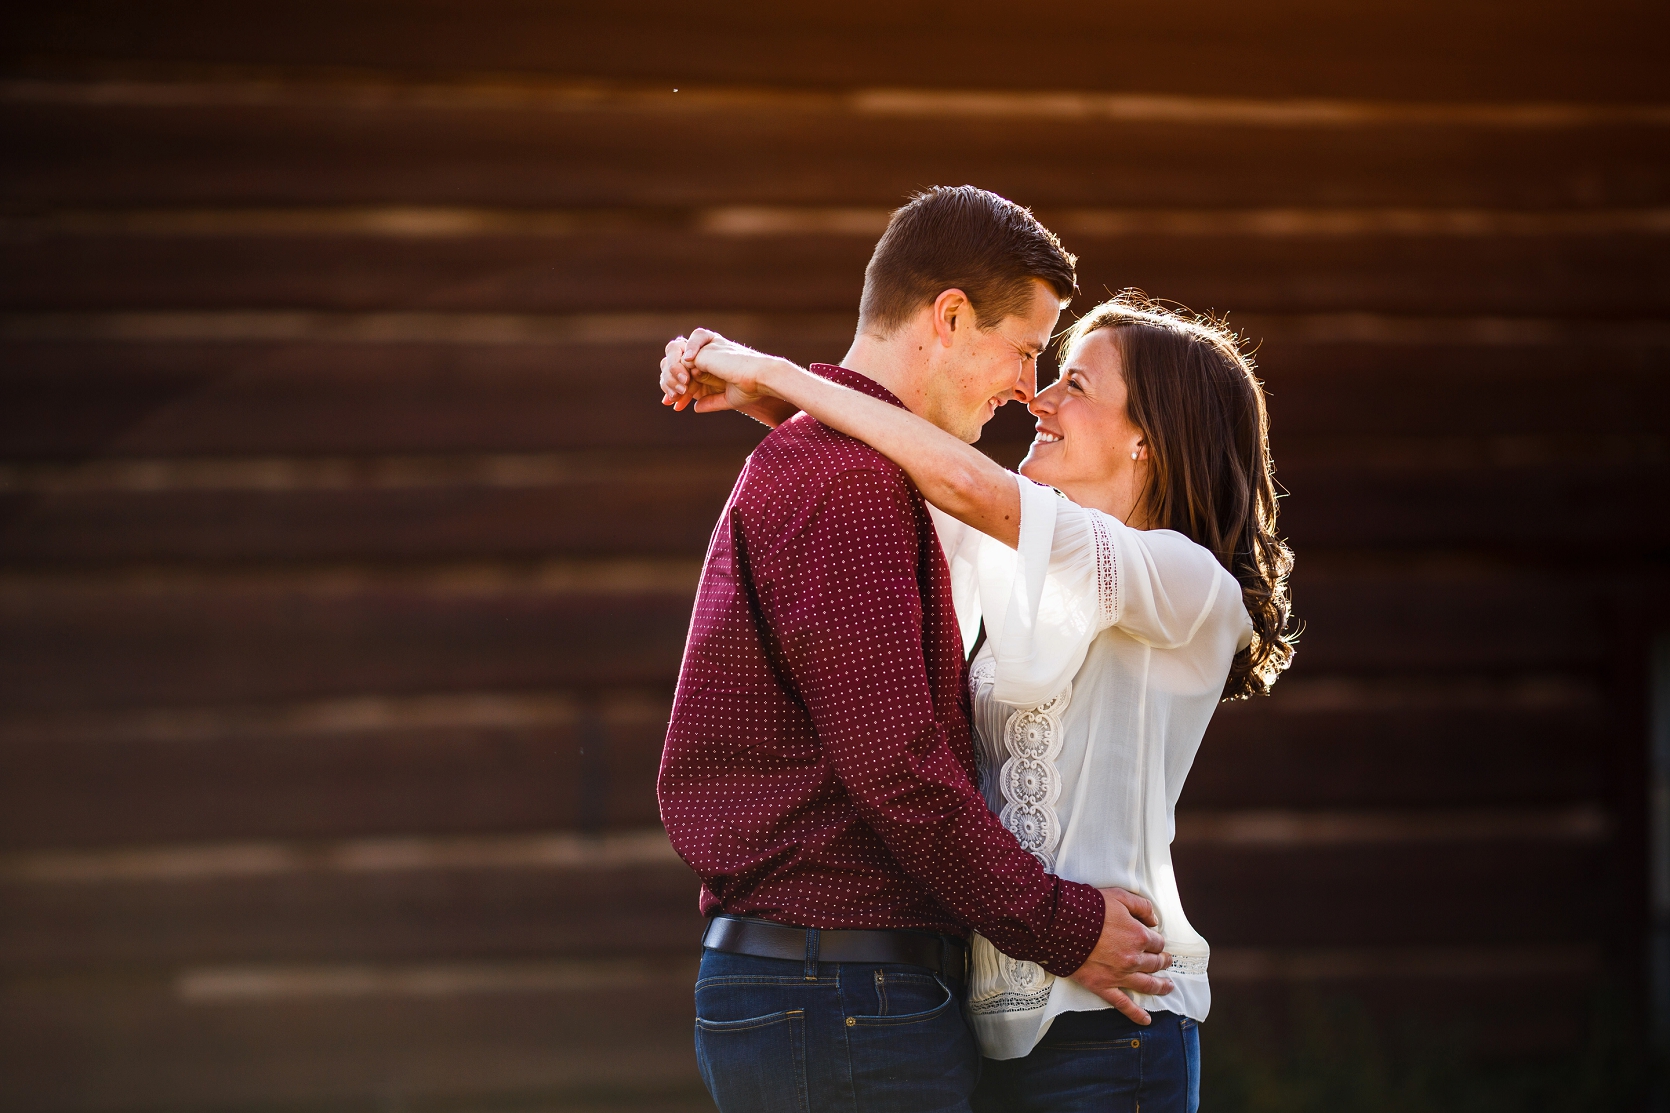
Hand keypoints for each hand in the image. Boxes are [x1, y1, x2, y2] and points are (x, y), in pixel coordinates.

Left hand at [658, 329, 783, 413]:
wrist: (760, 379)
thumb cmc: (751, 387)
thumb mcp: (728, 398)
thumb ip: (711, 402)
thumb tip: (696, 408)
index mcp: (713, 362)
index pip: (687, 374)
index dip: (679, 391)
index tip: (677, 407)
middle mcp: (707, 352)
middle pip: (676, 364)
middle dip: (669, 383)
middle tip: (672, 401)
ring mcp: (704, 350)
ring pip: (674, 360)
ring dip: (670, 378)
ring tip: (678, 393)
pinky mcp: (703, 351)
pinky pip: (680, 362)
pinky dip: (677, 374)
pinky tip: (684, 385)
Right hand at [1065, 888, 1172, 1024]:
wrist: (1060, 925)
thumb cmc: (1087, 908)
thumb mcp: (1118, 896)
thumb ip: (1141, 906)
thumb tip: (1154, 920)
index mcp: (1138, 936)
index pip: (1157, 942)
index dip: (1157, 941)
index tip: (1154, 941)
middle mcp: (1133, 958)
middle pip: (1155, 963)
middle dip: (1162, 961)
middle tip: (1165, 961)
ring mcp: (1119, 975)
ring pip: (1147, 984)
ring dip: (1160, 986)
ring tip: (1167, 986)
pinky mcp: (1103, 987)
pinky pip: (1123, 1004)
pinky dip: (1136, 1014)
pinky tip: (1146, 1020)